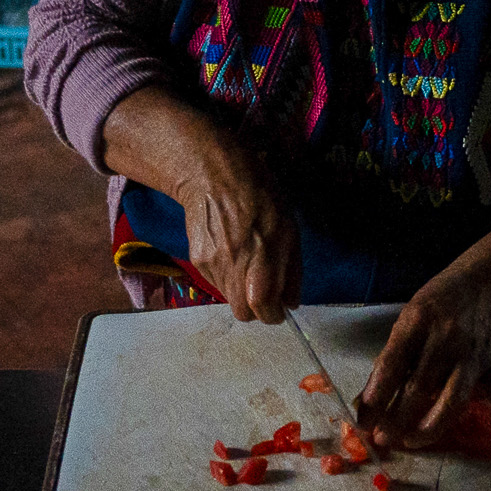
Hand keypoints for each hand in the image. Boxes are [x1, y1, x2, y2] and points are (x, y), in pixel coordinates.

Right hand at [100, 86, 301, 323]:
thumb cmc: (260, 196)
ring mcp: (214, 263)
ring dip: (241, 290)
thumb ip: (292, 270)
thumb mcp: (289, 228)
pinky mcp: (197, 259)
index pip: (265, 308)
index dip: (274, 315)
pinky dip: (226, 275)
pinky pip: (215, 281)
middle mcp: (238, 263)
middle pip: (244, 313)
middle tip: (264, 292)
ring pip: (229, 297)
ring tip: (245, 259)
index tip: (279, 309)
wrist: (214, 175)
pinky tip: (229, 249)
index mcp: (266, 255)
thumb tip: (292, 303)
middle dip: (256, 310)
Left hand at [356, 265, 490, 450]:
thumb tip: (363, 401)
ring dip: (431, 425)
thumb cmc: (437, 306)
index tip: (363, 422)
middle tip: (382, 439)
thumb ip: (391, 358)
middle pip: (419, 386)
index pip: (391, 365)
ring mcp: (470, 353)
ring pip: (453, 396)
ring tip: (411, 441)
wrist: (487, 284)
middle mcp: (444, 338)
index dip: (376, 397)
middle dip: (398, 418)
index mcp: (416, 322)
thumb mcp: (408, 321)